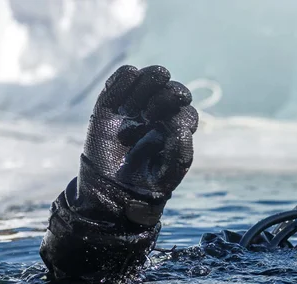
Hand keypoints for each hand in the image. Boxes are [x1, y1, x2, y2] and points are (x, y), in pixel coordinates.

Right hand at [74, 65, 198, 225]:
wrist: (111, 193)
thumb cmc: (145, 186)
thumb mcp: (169, 174)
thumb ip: (181, 153)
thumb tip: (181, 127)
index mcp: (175, 131)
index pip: (186, 112)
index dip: (181, 114)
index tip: (169, 126)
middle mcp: (157, 117)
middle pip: (172, 92)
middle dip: (171, 93)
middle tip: (156, 111)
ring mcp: (134, 109)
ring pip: (149, 80)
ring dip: (153, 78)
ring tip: (148, 90)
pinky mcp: (110, 107)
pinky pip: (120, 81)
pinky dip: (126, 77)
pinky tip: (131, 78)